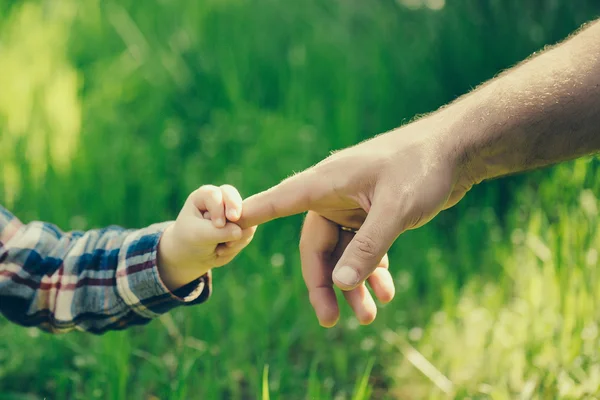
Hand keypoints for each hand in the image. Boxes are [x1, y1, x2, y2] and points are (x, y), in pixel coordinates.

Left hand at [158, 185, 256, 290]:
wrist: (194, 255)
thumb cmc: (190, 240)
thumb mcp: (199, 236)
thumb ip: (219, 232)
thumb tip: (241, 231)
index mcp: (204, 196)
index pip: (215, 195)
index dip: (218, 208)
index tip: (218, 225)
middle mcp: (220, 200)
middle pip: (232, 196)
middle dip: (234, 207)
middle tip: (234, 218)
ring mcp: (233, 212)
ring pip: (244, 216)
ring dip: (235, 235)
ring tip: (219, 249)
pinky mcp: (242, 225)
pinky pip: (248, 232)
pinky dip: (238, 244)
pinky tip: (223, 250)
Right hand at [240, 114, 476, 325]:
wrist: (457, 151)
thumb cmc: (423, 168)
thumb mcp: (395, 209)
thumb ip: (369, 247)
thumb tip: (341, 284)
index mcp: (328, 182)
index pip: (281, 200)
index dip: (255, 213)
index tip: (228, 222)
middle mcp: (335, 195)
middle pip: (316, 246)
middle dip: (324, 284)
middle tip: (329, 321)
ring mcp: (354, 206)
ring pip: (342, 254)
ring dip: (352, 285)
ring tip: (368, 316)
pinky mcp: (373, 214)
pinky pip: (364, 249)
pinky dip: (372, 271)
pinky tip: (386, 292)